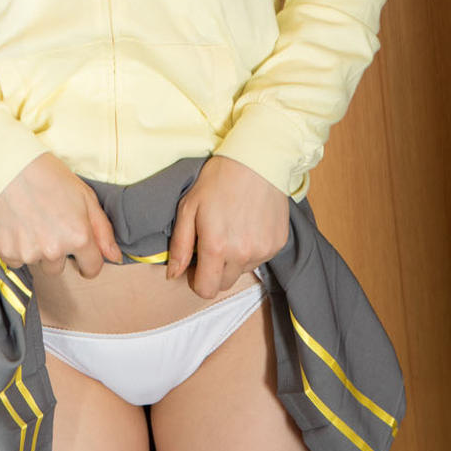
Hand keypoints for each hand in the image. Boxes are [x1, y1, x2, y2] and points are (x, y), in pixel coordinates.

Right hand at [0, 153, 124, 277]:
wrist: (10, 165)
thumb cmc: (50, 176)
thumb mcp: (86, 196)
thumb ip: (102, 230)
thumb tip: (114, 257)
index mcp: (78, 237)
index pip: (91, 268)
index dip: (88, 260)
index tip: (80, 251)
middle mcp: (54, 249)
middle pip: (60, 268)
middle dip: (58, 251)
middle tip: (49, 224)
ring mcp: (28, 252)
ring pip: (38, 264)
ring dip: (37, 250)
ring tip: (32, 221)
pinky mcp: (6, 251)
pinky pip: (16, 261)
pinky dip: (17, 248)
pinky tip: (17, 225)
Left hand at [166, 155, 288, 297]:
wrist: (257, 160)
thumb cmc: (219, 180)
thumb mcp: (189, 207)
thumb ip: (180, 245)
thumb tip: (173, 274)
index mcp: (216, 247)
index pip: (206, 289)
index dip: (197, 279)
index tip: (196, 264)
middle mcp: (242, 254)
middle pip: (224, 284)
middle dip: (215, 270)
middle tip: (213, 243)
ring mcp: (263, 250)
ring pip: (242, 270)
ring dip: (234, 258)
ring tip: (232, 228)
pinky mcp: (278, 244)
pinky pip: (260, 258)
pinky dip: (252, 248)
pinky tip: (248, 224)